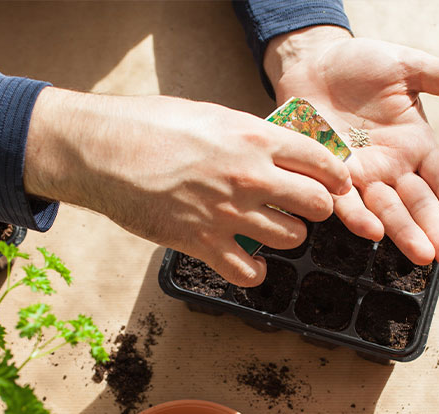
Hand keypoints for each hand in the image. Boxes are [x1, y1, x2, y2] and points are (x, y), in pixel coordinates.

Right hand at [24, 88, 351, 285]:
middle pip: (317, 205)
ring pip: (291, 239)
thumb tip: (279, 151)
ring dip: (285, 236)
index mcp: (255, 138)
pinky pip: (250, 272)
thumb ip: (251, 136)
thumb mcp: (211, 116)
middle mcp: (250, 177)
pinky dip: (253, 271)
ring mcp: (228, 213)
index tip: (335, 185)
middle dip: (315, 208)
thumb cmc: (151, 125)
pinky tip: (246, 260)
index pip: (322, 162)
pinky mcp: (202, 243)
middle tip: (300, 207)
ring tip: (268, 229)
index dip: (336, 176)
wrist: (102, 151)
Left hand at [265, 27, 438, 266]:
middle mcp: (391, 168)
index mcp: (416, 146)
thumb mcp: (410, 66)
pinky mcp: (328, 175)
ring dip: (403, 233)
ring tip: (422, 255)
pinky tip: (372, 232)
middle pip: (418, 204)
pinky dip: (357, 216)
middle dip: (435, 231)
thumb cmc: (361, 65)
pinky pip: (344, 200)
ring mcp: (360, 175)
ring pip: (386, 210)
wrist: (312, 63)